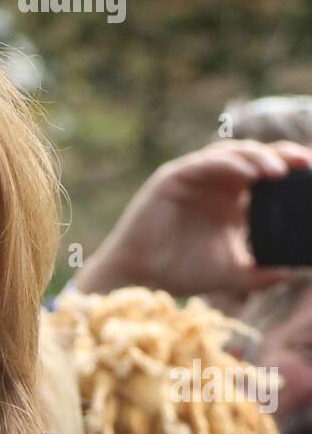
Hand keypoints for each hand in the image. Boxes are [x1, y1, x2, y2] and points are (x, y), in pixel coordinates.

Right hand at [71, 140, 311, 298]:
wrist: (138, 278)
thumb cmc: (178, 272)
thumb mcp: (229, 274)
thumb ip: (259, 274)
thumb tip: (291, 273)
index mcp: (230, 201)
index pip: (266, 176)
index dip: (290, 171)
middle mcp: (215, 185)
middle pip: (255, 158)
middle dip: (282, 157)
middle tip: (305, 164)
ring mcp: (194, 178)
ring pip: (232, 155)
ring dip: (258, 157)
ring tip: (279, 171)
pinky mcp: (173, 178)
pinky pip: (205, 163)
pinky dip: (229, 165)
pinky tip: (248, 173)